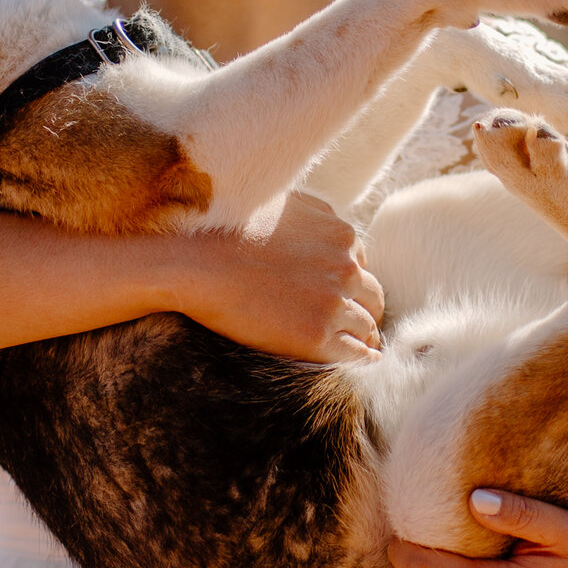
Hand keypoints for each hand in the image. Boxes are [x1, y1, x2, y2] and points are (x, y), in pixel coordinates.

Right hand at [171, 191, 385, 364]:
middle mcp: (346, 268)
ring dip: (362, 337)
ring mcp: (333, 303)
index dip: (349, 283)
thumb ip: (316, 215)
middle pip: (372, 296)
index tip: (338, 296)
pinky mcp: (317, 336)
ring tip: (355, 348)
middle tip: (352, 325)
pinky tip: (360, 364)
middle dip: (363, 310)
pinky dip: (361, 359)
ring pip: (367, 327)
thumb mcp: (284, 203)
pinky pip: (357, 355)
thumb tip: (331, 225)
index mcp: (341, 236)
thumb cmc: (226, 229)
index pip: (361, 265)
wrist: (194, 262)